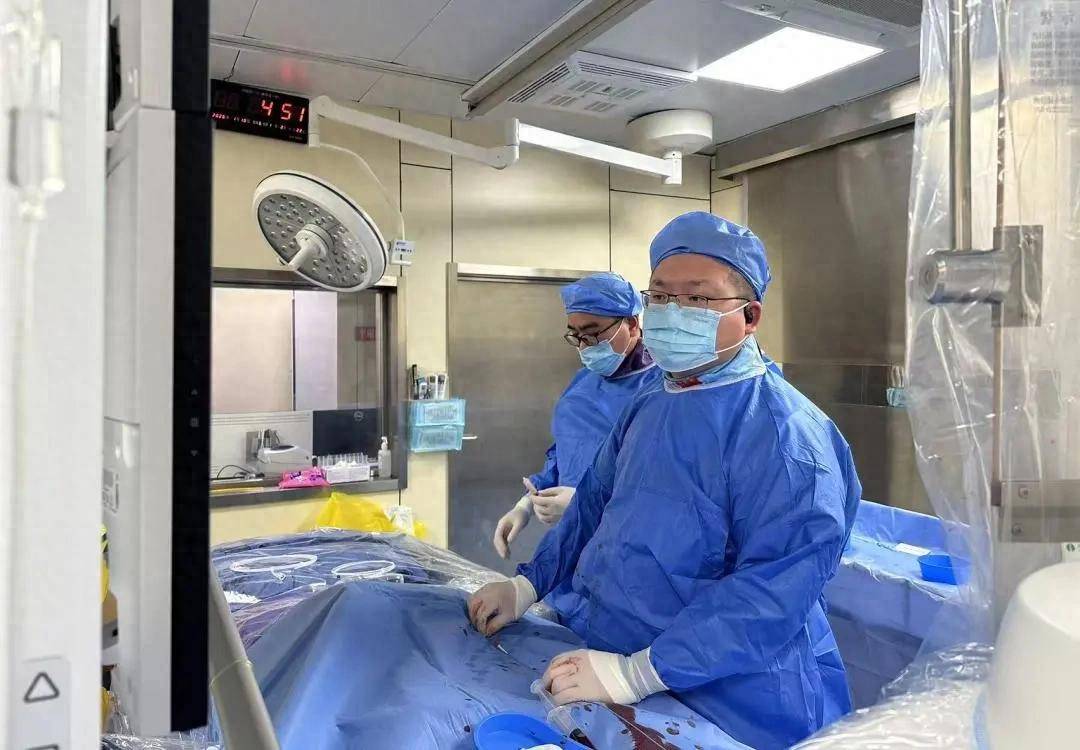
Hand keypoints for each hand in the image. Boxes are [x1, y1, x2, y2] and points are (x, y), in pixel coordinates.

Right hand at [467, 576, 536, 635]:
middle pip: (473, 607)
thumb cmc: (517, 603)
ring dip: (472, 611)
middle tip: (478, 627)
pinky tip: (480, 610)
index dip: (481, 626)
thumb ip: (495, 625)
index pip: (481, 616)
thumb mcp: (508, 617)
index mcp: (491, 601)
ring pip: (472, 600)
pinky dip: (475, 604)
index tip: (484, 633)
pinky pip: (475, 595)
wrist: (523, 588)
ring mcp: (485, 588)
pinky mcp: (486, 586)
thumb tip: (486, 632)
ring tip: (478, 619)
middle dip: (474, 618)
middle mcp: (485, 593)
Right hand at [493, 496, 531, 557]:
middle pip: (497, 540)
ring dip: (502, 549)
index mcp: (502, 524)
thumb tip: (509, 542)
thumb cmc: (522, 515)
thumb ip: (514, 532)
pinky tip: (509, 553)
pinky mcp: (507, 532)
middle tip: (505, 558)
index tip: (505, 552)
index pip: (498, 536)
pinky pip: (504, 541)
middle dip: (500, 549)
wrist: (524, 509)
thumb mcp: (520, 523)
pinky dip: (505, 547)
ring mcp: (503, 530)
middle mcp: (501, 527)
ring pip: (500, 541)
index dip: (500, 545)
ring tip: (507, 557)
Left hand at [532, 486, 574, 524]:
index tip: (533, 494)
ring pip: (541, 517)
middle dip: (535, 503)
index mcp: (553, 502)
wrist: (584, 504)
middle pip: (538, 509)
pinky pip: (546, 521)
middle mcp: (553, 511)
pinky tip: (544, 513)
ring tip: (539, 505)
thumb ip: (549, 491)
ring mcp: (555, 518)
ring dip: (538, 511)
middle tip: (537, 498)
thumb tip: (539, 493)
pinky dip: (542, 517)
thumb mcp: (561, 489)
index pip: (537, 501)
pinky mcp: (558, 521)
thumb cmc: (573, 494)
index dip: (533, 497)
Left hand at [541, 648, 666, 705]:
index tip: (548, 680)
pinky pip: (564, 696)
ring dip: (554, 693)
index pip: (557, 660)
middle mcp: (577, 664)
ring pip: (557, 686)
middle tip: (549, 691)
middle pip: (554, 673)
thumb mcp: (595, 658)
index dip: (550, 671)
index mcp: (580, 654)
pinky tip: (560, 703)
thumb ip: (579, 662)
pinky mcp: (584, 692)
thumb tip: (564, 673)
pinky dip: (558, 700)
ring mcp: (580, 678)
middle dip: (548, 683)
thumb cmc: (617, 668)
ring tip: (557, 698)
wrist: (632, 676)